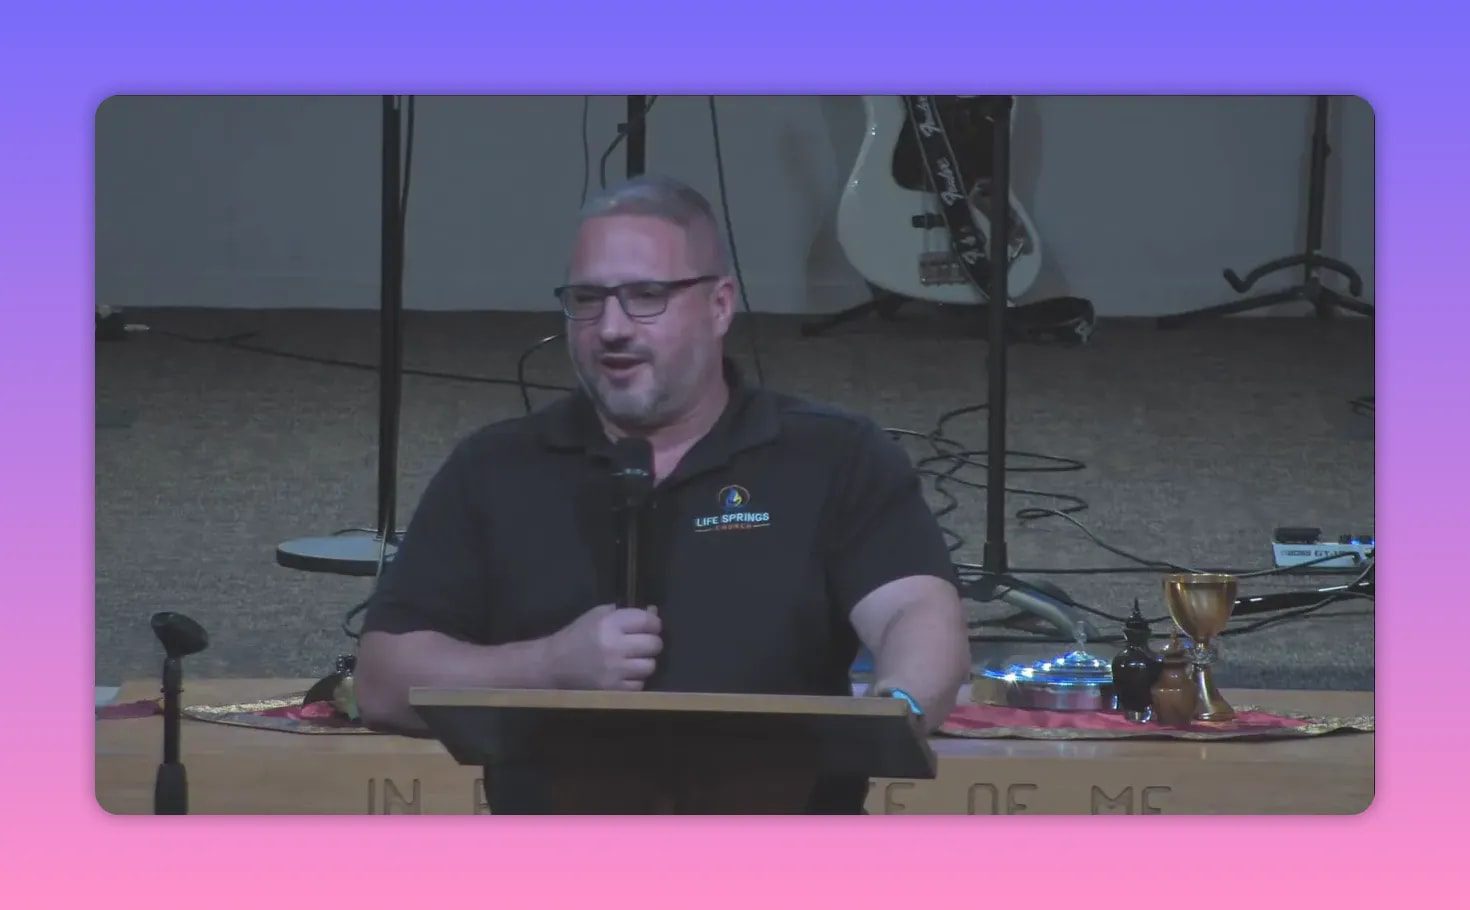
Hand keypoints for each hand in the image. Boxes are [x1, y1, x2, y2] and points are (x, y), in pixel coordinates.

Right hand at [547, 603, 662, 690]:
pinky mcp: (613, 689)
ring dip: (644, 662)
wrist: (554, 664)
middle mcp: (614, 646)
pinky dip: (635, 679)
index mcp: (609, 624)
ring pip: (650, 666)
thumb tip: (654, 612)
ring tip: (632, 660)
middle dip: (651, 642)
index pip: (648, 621)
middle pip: (654, 644)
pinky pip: (640, 684)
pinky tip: (623, 674)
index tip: (651, 626)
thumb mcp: (598, 615)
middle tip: (642, 644)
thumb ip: (627, 613)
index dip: (654, 623)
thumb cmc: (578, 635)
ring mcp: (614, 670)